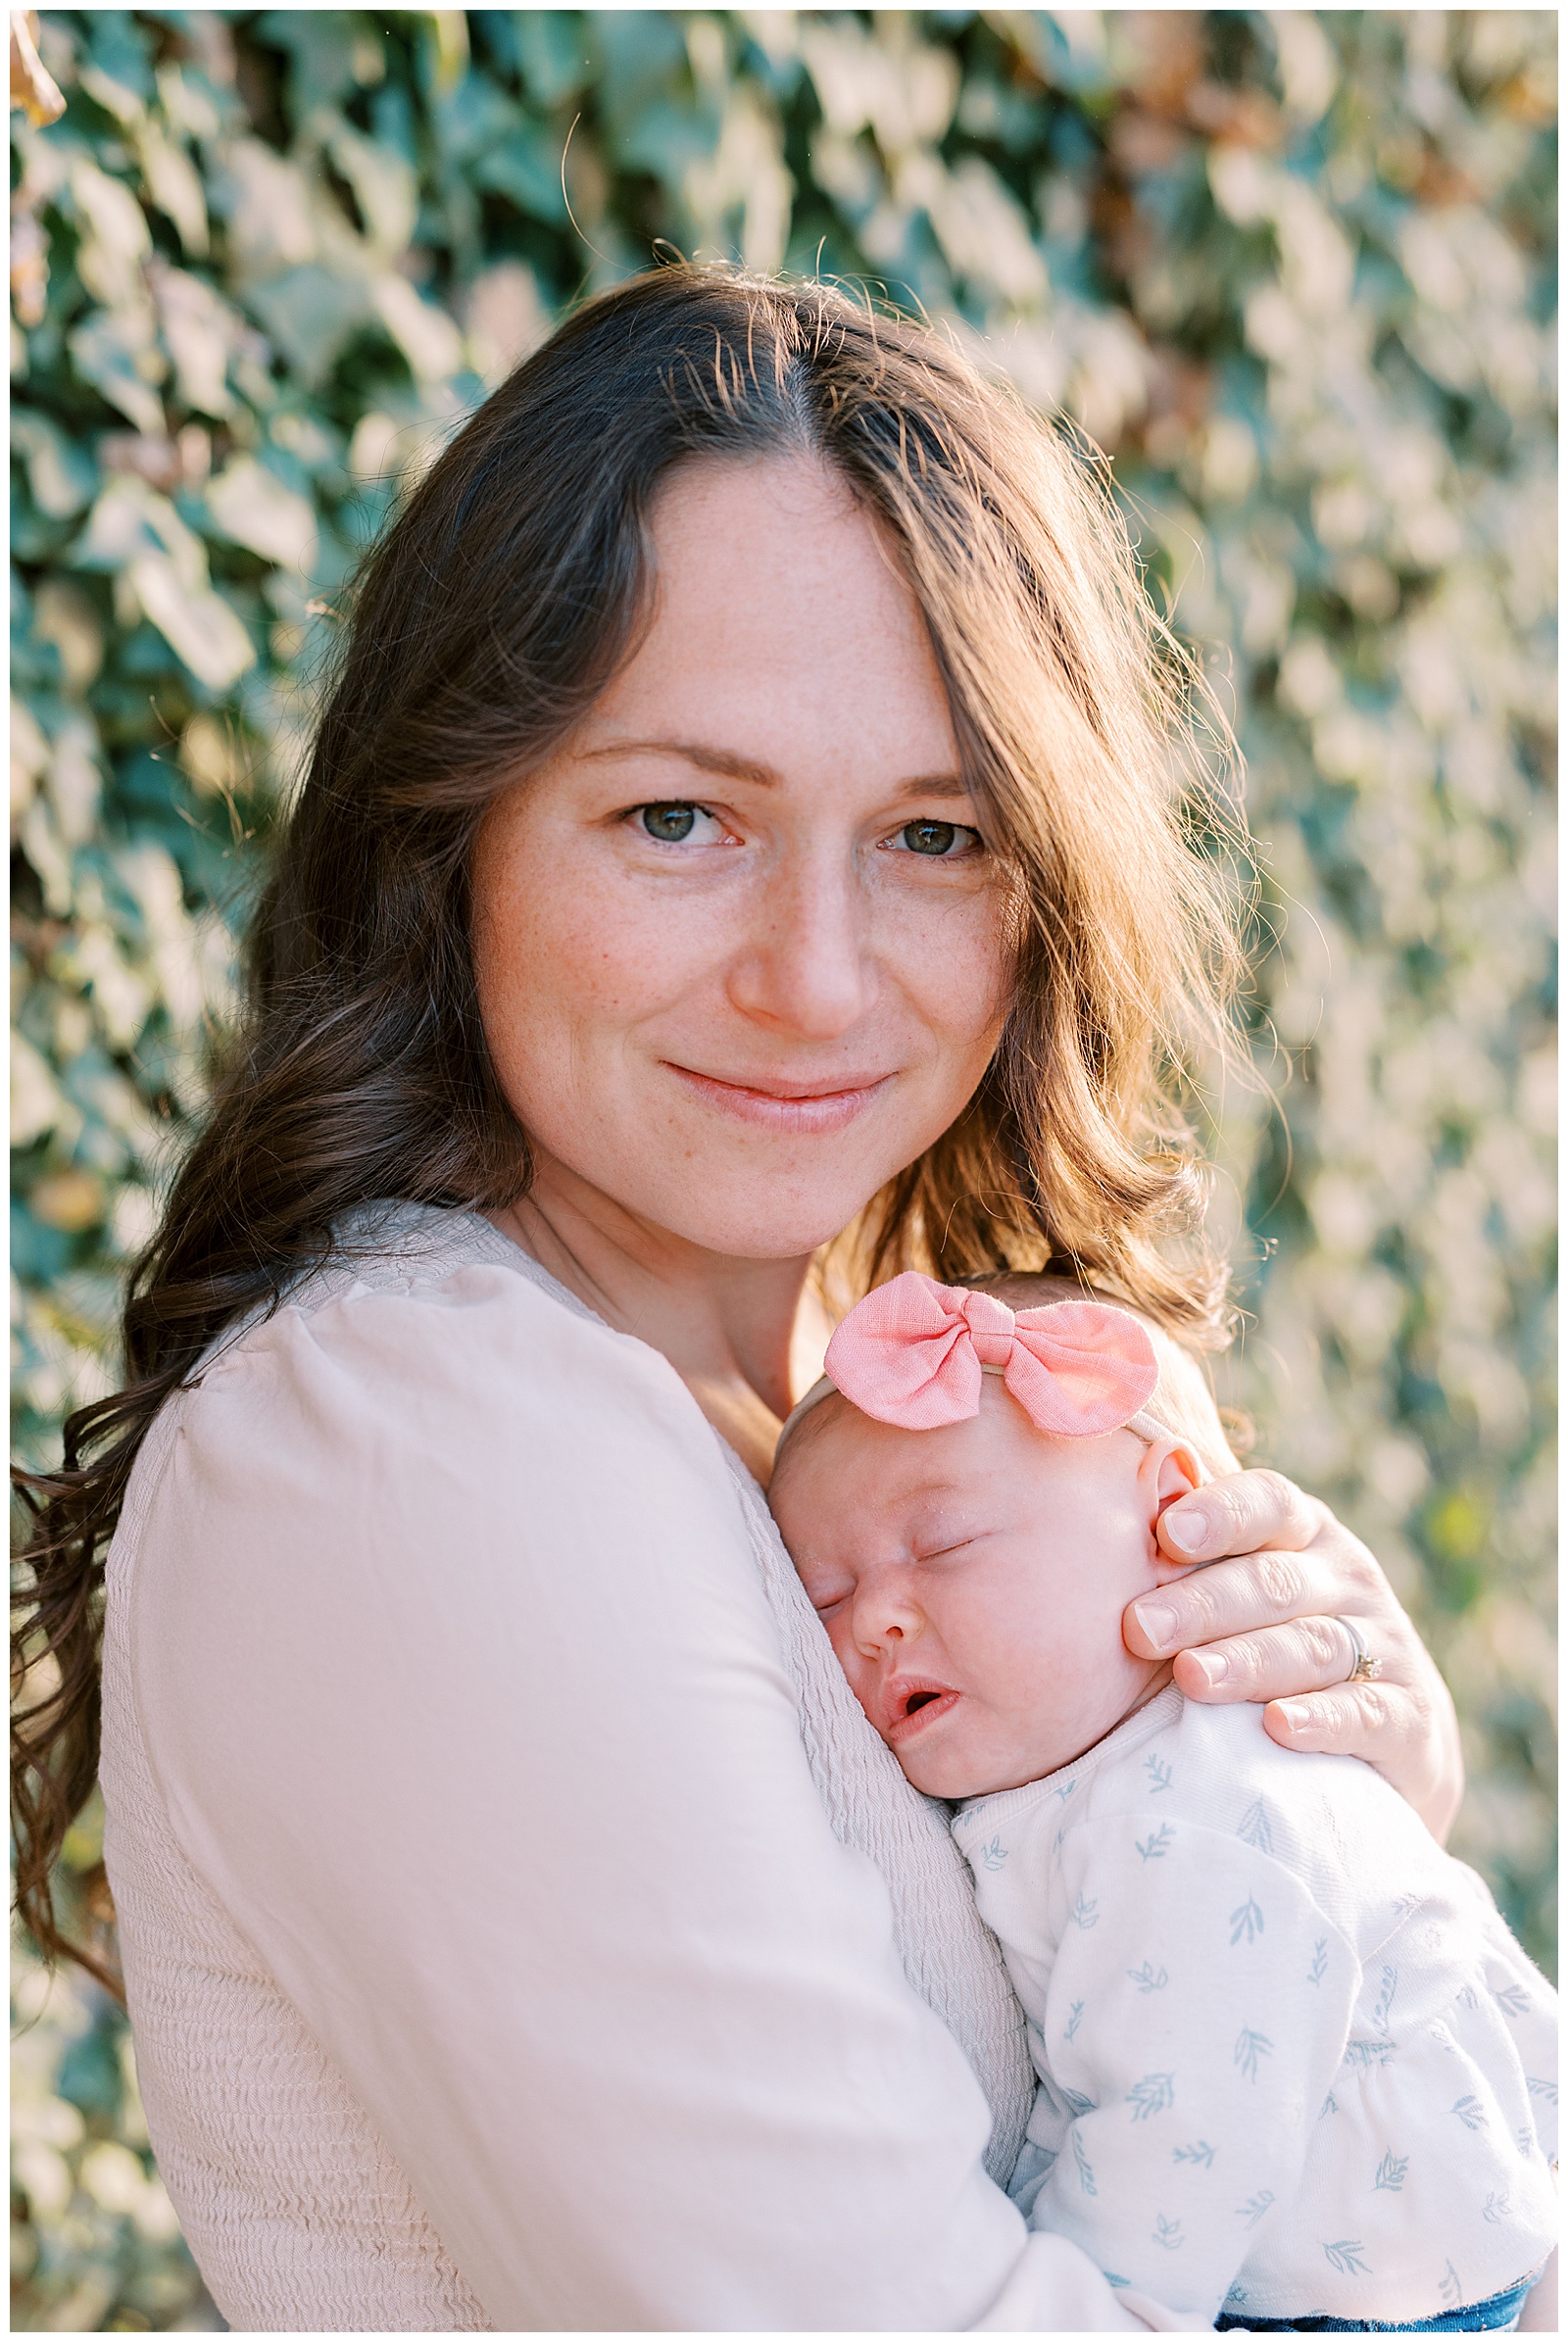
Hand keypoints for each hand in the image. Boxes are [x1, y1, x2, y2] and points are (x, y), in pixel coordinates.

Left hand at [1122, 1469, 1462, 1842]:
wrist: (1391, 1741)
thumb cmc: (1274, 1647)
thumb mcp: (1242, 1596)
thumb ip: (1188, 1566)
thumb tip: (1092, 1538)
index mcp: (1303, 1534)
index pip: (1268, 1503)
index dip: (1220, 1514)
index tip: (1166, 1535)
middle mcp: (1349, 1578)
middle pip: (1274, 1582)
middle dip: (1203, 1604)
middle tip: (1139, 1630)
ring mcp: (1387, 1645)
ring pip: (1312, 1646)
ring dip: (1248, 1662)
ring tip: (1192, 1679)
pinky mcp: (1411, 1718)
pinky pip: (1367, 1714)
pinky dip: (1322, 1719)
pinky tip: (1277, 1728)